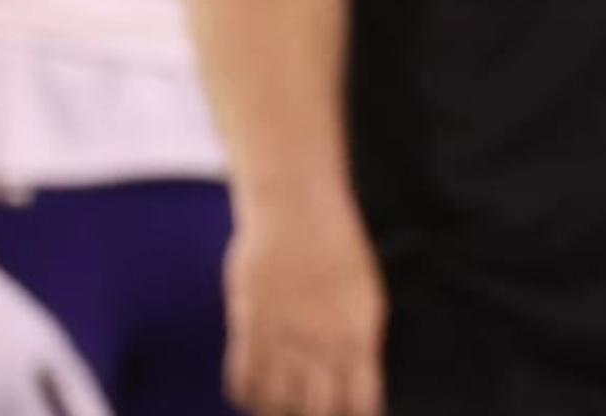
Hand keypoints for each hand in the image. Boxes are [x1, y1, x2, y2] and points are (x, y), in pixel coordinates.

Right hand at [223, 208, 385, 415]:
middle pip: (314, 411)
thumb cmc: (336, 248)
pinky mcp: (249, 325)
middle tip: (305, 411)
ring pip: (275, 403)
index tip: (344, 414)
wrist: (297, 209)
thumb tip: (351, 379)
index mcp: (359, 336)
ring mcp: (284, 336)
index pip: (359, 402)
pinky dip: (245, 396)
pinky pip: (242, 380)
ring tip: (277, 407)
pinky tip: (251, 394)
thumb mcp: (363, 295)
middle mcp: (322, 343)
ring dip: (275, 412)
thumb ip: (356, 341)